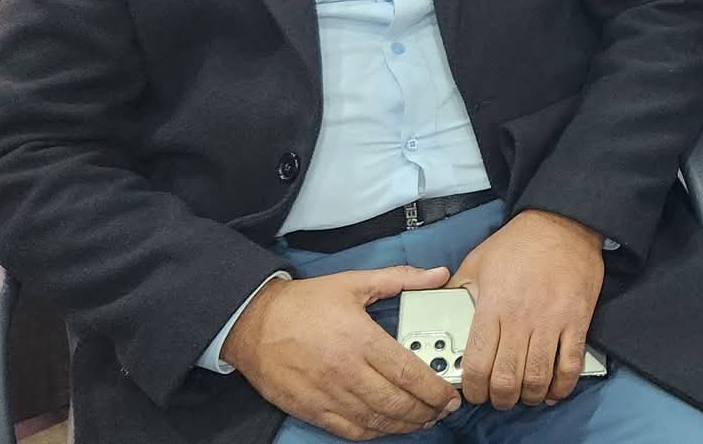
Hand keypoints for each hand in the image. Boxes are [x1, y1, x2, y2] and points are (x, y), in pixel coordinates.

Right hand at [222, 267, 458, 440]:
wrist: (251, 323)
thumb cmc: (303, 303)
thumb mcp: (354, 282)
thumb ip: (401, 279)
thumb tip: (438, 274)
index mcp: (360, 339)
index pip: (408, 373)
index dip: (435, 389)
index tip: (451, 395)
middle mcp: (346, 371)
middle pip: (397, 402)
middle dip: (427, 411)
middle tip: (443, 411)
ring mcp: (328, 394)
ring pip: (377, 420)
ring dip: (406, 425)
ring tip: (423, 421)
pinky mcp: (312, 410)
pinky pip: (351, 430)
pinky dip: (375, 432)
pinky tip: (389, 427)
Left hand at [453, 209, 604, 409]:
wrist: (562, 223)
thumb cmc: (519, 242)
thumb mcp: (477, 261)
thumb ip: (458, 291)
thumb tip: (440, 311)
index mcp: (492, 305)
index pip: (477, 363)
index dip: (474, 388)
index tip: (474, 392)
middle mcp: (521, 318)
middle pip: (507, 378)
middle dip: (500, 399)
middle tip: (498, 398)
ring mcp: (551, 321)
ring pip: (538, 378)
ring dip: (529, 396)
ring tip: (524, 396)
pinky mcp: (577, 321)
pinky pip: (570, 365)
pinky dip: (562, 386)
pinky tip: (553, 389)